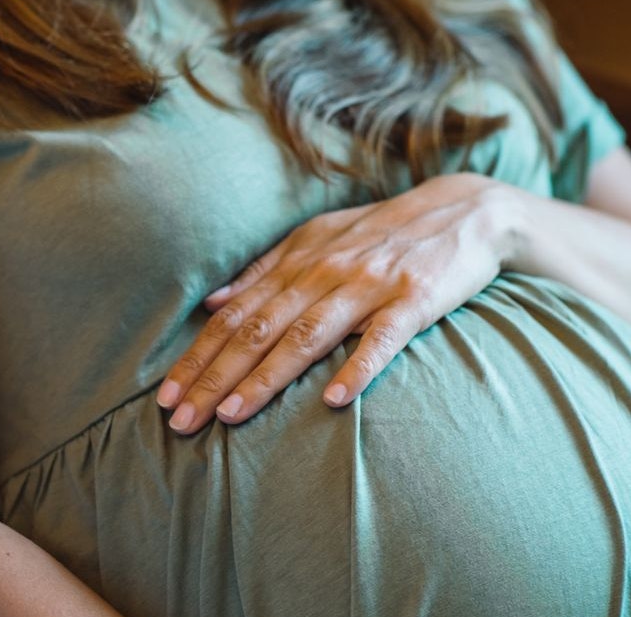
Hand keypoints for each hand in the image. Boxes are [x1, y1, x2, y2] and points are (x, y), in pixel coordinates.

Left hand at [157, 174, 517, 433]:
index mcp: (295, 263)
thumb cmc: (379, 233)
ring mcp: (368, 285)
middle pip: (257, 331)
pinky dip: (356, 367)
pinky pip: (382, 338)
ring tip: (232, 415)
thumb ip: (262, 271)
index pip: (232, 317)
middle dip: (214, 377)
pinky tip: (333, 400)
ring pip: (305, 336)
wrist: (464, 210)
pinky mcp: (414, 299)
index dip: (196, 356)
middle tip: (182, 420)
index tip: (166, 396)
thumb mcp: (315, 240)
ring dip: (265, 378)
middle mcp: (322, 273)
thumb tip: (211, 302)